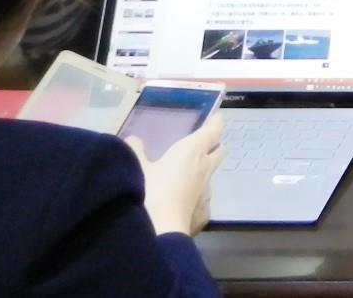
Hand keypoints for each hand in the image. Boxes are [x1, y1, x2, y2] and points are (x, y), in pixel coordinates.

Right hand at [129, 112, 223, 236]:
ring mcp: (205, 193)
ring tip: (187, 175)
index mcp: (192, 151)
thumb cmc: (147, 191)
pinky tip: (183, 202)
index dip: (215, 124)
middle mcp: (204, 169)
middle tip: (203, 146)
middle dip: (213, 147)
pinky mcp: (201, 215)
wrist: (156, 233)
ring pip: (210, 176)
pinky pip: (203, 200)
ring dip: (203, 173)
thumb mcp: (135, 167)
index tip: (217, 119)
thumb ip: (135, 151)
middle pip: (218, 152)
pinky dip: (196, 197)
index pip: (213, 131)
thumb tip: (134, 139)